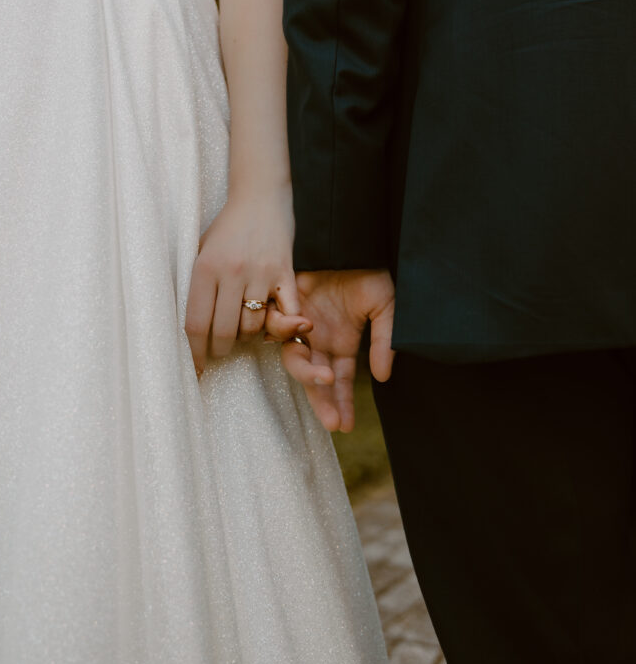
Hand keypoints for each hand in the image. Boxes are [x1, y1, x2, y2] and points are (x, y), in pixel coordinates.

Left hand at [185, 187, 302, 374]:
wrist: (260, 196)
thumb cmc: (226, 228)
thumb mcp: (200, 251)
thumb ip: (196, 287)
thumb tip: (190, 332)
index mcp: (205, 268)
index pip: (196, 323)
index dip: (194, 352)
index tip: (194, 366)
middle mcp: (232, 272)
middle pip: (224, 332)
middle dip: (220, 351)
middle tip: (219, 353)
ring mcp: (261, 273)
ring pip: (253, 327)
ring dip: (246, 338)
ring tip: (241, 331)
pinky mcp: (285, 272)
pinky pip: (285, 313)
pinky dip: (278, 328)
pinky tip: (270, 328)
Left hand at [279, 270, 395, 433]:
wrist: (352, 236)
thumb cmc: (372, 269)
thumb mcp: (386, 307)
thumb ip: (384, 341)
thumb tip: (383, 378)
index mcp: (341, 342)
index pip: (338, 381)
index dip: (340, 403)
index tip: (345, 426)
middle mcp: (318, 337)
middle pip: (313, 376)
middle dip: (322, 400)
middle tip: (332, 419)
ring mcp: (301, 321)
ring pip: (294, 357)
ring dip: (307, 372)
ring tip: (324, 376)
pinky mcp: (286, 301)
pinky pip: (276, 324)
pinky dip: (285, 329)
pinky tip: (305, 329)